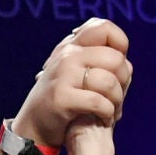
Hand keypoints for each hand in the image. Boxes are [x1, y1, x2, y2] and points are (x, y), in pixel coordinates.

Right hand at [11, 19, 130, 148]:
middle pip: (115, 58)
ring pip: (109, 81)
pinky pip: (98, 102)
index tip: (117, 66)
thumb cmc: (61, 100)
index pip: (104, 27)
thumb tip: (123, 55)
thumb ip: (93, 58)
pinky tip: (105, 118)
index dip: (120, 44)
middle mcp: (67, 55)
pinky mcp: (62, 98)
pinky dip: (107, 113)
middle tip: (118, 96)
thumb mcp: (72, 72)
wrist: (32, 126)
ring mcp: (63, 75)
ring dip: (117, 100)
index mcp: (71, 45)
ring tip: (113, 110)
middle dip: (123, 81)